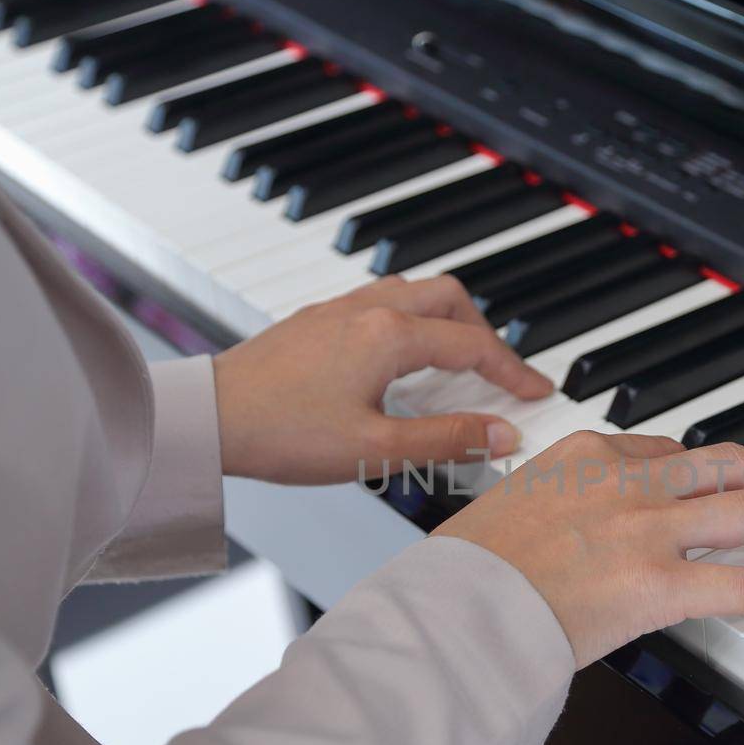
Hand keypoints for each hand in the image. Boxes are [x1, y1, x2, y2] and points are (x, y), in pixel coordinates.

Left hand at [211, 275, 551, 484]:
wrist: (206, 419)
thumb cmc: (280, 433)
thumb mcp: (375, 451)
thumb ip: (447, 440)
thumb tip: (503, 434)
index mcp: (389, 336)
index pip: (473, 345)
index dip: (513, 372)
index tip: (537, 392)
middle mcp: (366, 310)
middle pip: (449, 298)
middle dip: (484, 332)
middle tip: (499, 373)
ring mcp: (337, 310)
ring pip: (412, 293)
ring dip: (445, 321)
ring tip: (455, 362)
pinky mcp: (313, 322)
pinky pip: (379, 303)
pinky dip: (409, 323)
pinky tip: (399, 361)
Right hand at [433, 431, 743, 668]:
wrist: (453, 610)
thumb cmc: (463, 574)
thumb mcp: (507, 510)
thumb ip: (550, 507)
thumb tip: (561, 537)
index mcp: (584, 454)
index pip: (667, 452)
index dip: (699, 482)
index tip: (708, 503)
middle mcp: (624, 478)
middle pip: (724, 466)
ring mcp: (647, 527)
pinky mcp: (661, 583)